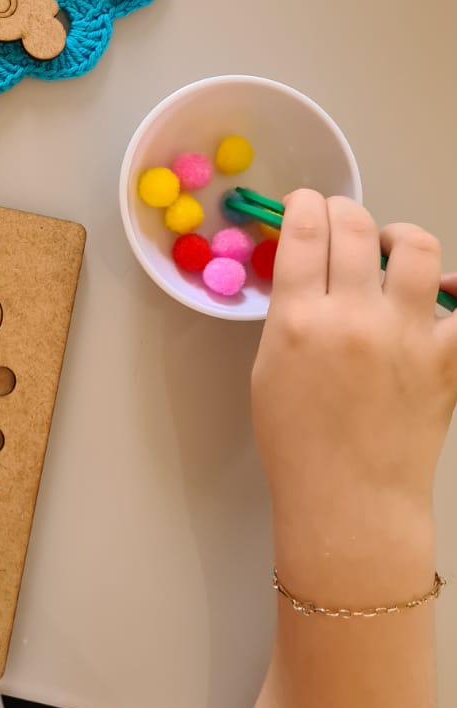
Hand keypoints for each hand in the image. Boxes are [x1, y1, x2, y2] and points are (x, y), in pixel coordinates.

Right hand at [252, 191, 456, 522]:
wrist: (350, 502)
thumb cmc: (297, 445)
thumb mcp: (269, 368)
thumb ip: (290, 313)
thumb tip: (309, 270)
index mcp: (299, 320)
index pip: (303, 230)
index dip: (304, 205)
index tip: (305, 205)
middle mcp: (354, 317)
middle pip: (354, 226)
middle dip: (342, 211)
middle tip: (339, 221)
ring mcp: (408, 335)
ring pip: (417, 247)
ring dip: (400, 236)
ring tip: (393, 250)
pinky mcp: (448, 359)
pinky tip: (448, 290)